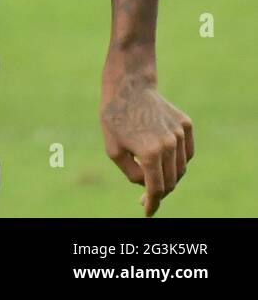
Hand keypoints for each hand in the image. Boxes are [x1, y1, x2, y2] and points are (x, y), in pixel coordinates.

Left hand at [100, 62, 193, 215]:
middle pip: (171, 181)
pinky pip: (186, 152)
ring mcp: (180, 134)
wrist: (129, 87)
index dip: (152, 203)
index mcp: (150, 152)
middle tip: (147, 196)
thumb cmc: (115, 118)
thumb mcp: (113, 149)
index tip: (148, 212)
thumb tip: (146, 185)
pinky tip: (164, 157)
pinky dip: (178, 160)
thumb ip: (131, 172)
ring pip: (181, 168)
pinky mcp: (186, 124)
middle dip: (160, 192)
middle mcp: (169, 144)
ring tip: (153, 173)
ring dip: (169, 175)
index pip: (156, 188)